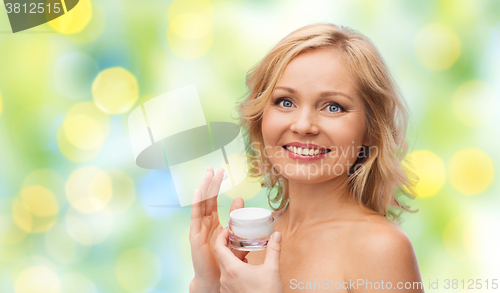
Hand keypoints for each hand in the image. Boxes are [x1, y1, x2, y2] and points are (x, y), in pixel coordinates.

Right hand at [189, 166, 249, 292]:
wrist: (215, 280)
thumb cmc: (224, 262)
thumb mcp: (234, 240)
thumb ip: (237, 224)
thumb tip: (244, 208)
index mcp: (212, 223)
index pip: (213, 200)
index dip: (216, 186)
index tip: (221, 172)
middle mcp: (204, 224)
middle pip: (206, 199)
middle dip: (210, 183)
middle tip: (214, 168)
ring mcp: (198, 229)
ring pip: (200, 204)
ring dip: (204, 188)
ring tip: (208, 174)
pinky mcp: (195, 237)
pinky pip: (195, 217)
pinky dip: (196, 203)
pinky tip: (199, 191)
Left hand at [214, 228, 283, 292]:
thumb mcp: (272, 270)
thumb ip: (273, 250)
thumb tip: (276, 235)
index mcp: (232, 269)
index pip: (218, 247)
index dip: (221, 236)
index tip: (228, 230)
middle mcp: (225, 278)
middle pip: (221, 256)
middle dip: (229, 246)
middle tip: (238, 238)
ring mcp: (226, 288)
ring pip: (225, 267)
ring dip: (232, 258)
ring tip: (244, 252)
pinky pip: (227, 278)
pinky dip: (234, 269)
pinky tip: (246, 268)